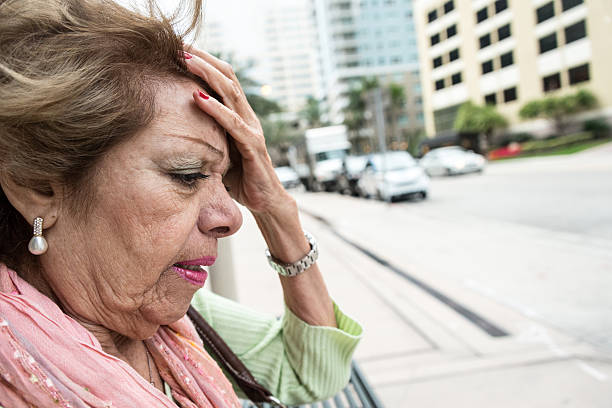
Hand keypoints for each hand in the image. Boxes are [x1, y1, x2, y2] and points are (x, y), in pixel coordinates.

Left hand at [183, 47, 290, 214]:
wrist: (266, 201)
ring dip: (206, 75)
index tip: (179, 48)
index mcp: (240, 115)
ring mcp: (252, 130)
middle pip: (226, 77)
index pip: (223, 79)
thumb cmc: (241, 177)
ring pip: (230, 93)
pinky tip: (198, 98)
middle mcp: (248, 117)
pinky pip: (233, 124)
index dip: (204, 61)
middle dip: (202, 60)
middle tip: (178, 45)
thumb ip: (207, 135)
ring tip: (185, 61)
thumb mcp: (219, 150)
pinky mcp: (252, 147)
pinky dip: (215, 110)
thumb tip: (175, 129)